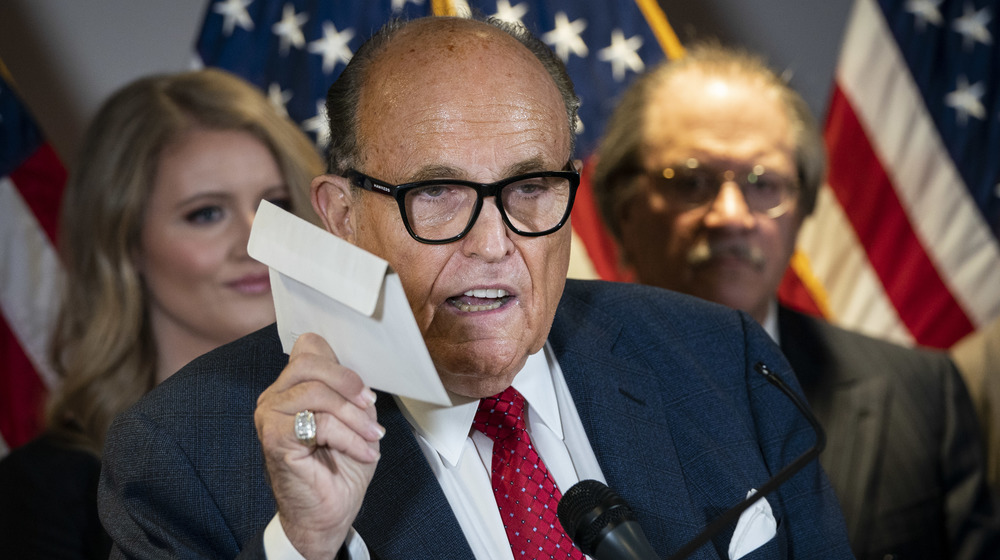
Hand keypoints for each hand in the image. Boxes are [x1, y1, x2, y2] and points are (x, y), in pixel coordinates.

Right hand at [255, 333, 383, 559]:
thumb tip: (359, 377)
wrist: (328, 512)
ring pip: (316, 393)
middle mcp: (275, 397)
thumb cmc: (339, 467)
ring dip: (354, 416)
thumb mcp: (354, 419)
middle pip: (309, 363)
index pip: (307, 348)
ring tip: (371, 436)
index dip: (339, 361)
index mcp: (292, 387)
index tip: (363, 390)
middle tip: (370, 405)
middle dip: (348, 382)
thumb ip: (350, 392)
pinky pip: (319, 423)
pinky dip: (349, 437)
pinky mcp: (274, 438)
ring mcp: (270, 416)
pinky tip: (363, 451)